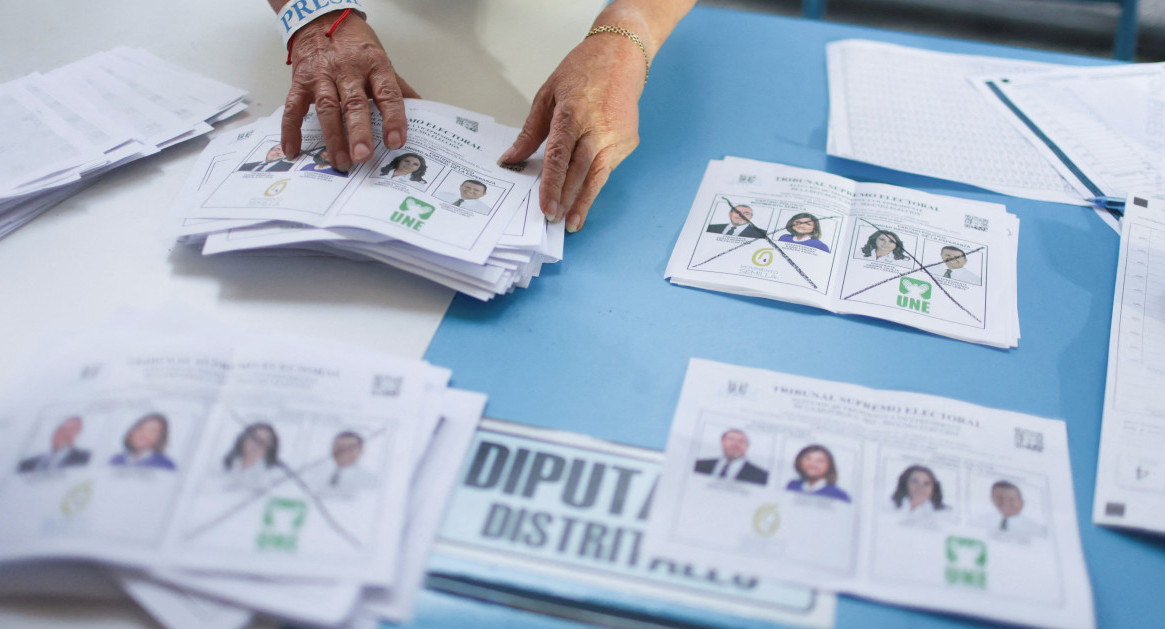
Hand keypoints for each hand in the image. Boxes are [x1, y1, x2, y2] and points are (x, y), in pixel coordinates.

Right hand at [282, 13, 418, 171]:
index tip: (396, 141)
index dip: (393, 118)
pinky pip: (294, 106)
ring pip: (327, 107)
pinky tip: (293, 149)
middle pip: (355, 103)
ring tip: (340, 161)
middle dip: (359, 131)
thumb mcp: (380, 59)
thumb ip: (397, 86)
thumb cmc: (354, 43)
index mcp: (374, 65)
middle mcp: (348, 70)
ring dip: (333, 136)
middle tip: (363, 156)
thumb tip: (422, 109)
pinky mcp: (300, 81)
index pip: (387, 93)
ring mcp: (322, 75)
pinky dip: (291, 129)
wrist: (321, 18)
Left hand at [499, 33, 645, 232]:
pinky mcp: (629, 141)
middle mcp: (599, 126)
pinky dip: (594, 182)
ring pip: (598, 175)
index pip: (559, 156)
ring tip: (571, 221)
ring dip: (584, 200)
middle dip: (566, 198)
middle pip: (580, 171)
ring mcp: (618, 135)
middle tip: (554, 220)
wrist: (623, 54)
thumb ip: (530, 132)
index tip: (546, 206)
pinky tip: (583, 196)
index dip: (552, 184)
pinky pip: (608, 167)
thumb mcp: (547, 95)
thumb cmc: (583, 70)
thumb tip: (512, 158)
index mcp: (574, 112)